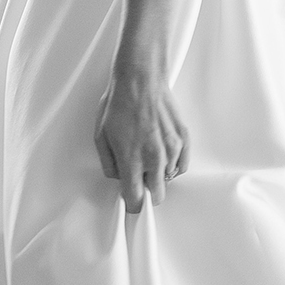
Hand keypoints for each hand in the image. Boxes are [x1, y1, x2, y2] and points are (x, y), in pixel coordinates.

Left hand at [94, 53, 188, 213]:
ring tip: (148, 153)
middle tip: (139, 179)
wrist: (140, 80)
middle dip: (147, 192)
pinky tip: (162, 153)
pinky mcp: (183, 139)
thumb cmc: (119, 105)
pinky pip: (181, 165)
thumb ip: (110, 164)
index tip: (131, 202)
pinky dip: (172, 164)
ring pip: (168, 178)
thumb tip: (119, 178)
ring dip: (159, 173)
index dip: (132, 204)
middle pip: (157, 195)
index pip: (136, 199)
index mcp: (131, 160)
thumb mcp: (101, 136)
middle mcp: (154, 159)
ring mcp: (171, 150)